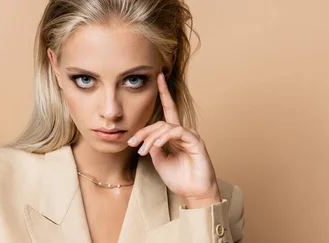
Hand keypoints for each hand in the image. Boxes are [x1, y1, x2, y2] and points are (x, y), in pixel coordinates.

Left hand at [127, 73, 220, 207]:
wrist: (194, 192)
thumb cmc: (180, 179)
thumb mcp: (160, 161)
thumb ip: (153, 147)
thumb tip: (146, 139)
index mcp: (175, 136)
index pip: (169, 111)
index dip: (164, 93)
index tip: (159, 77)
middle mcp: (183, 132)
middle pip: (160, 122)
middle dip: (144, 131)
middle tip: (132, 143)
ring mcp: (190, 136)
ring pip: (166, 127)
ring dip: (151, 138)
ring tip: (142, 151)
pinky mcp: (195, 141)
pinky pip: (177, 132)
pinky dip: (164, 137)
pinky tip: (156, 145)